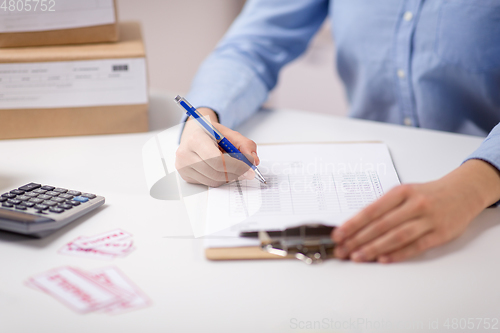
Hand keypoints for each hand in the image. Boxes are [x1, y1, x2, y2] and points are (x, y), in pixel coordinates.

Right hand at [175, 108, 259, 186]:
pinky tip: (220, 169)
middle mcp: (185, 153)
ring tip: (232, 167)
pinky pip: (208, 183)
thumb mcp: (229, 133)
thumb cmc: (210, 133)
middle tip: (247, 172)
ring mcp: (182, 166)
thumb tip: (253, 161)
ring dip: (228, 177)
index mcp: (195, 139)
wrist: (193, 133)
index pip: (217, 160)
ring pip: (213, 181)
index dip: (236, 167)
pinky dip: (219, 179)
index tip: (249, 169)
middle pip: (216, 173)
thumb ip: (245, 145)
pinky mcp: (185, 175)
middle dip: (235, 174)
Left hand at [331, 160, 499, 262]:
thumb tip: (357, 226)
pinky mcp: (440, 234)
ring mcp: (428, 219)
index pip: (372, 210)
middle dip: (358, 239)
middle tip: (343, 250)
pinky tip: (383, 259)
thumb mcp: (404, 192)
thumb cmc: (427, 194)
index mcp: (402, 192)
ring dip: (374, 248)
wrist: (462, 192)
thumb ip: (384, 207)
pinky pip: (416, 246)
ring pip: (397, 236)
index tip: (339, 234)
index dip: (353, 224)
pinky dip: (398, 254)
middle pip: (381, 225)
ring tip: (358, 257)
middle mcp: (414, 204)